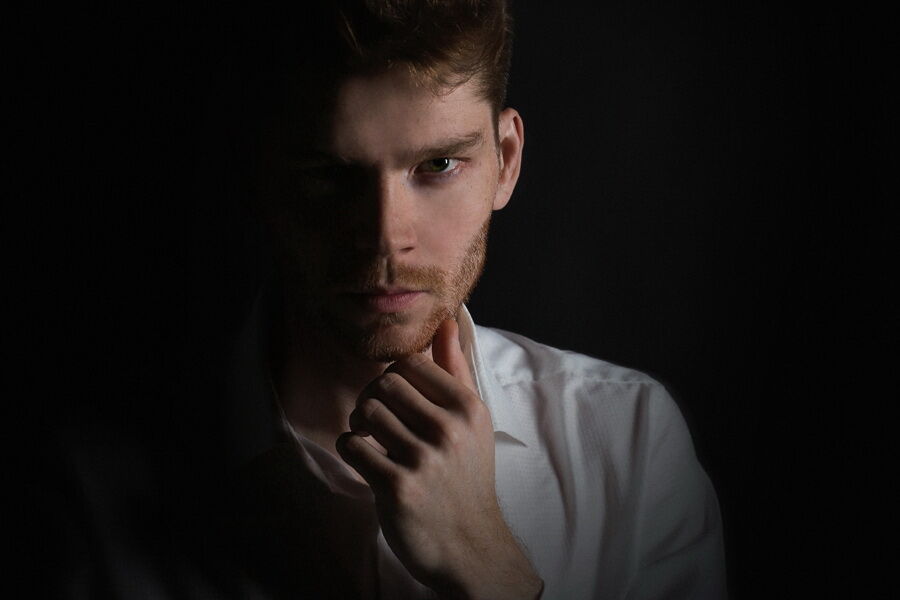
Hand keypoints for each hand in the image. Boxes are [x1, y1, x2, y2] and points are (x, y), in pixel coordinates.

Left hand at [336, 319, 541, 598]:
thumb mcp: (472, 422)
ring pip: (366, 412)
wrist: (470, 545)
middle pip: (383, 383)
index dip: (391, 376)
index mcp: (468, 408)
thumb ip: (455, 370)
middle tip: (375, 420)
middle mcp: (450, 430)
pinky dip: (351, 450)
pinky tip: (366, 460)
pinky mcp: (398, 487)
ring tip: (371, 439)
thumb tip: (444, 320)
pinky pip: (353, 446)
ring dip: (359, 425)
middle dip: (371, 399)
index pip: (409, 363)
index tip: (394, 398)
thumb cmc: (466, 477)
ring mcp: (424, 459)